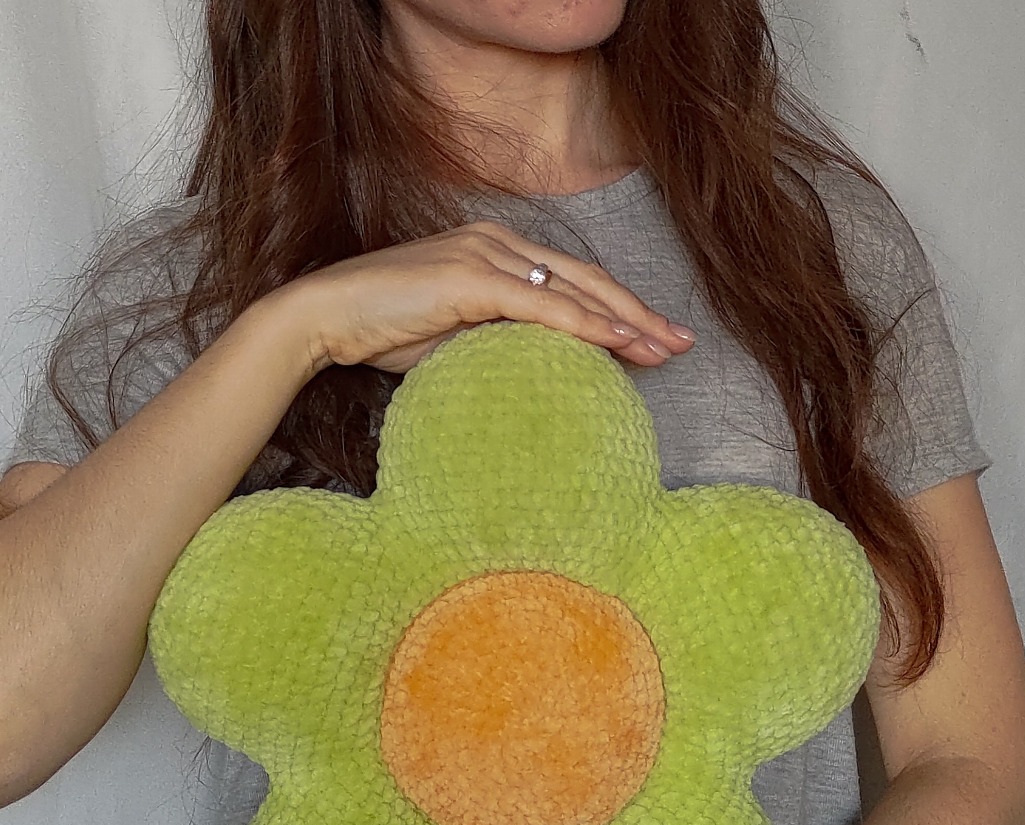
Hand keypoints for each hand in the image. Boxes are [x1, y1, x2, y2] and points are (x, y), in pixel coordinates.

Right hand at [272, 219, 696, 374]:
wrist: (323, 318)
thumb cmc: (382, 330)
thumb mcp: (454, 335)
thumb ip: (499, 338)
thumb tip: (537, 364)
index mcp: (495, 249)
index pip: (572, 281)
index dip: (617, 307)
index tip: (653, 336)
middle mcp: (497, 241)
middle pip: (586, 279)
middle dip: (639, 312)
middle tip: (681, 342)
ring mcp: (484, 254)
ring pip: (574, 290)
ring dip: (625, 320)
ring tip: (665, 348)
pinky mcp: (470, 278)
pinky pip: (542, 305)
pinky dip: (585, 325)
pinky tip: (619, 343)